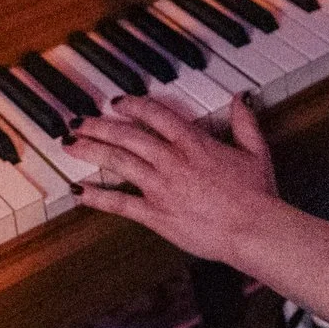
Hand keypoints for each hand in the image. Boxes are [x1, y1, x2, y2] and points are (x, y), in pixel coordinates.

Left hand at [73, 95, 283, 264]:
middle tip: (78, 121)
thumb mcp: (255, 151)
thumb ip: (244, 122)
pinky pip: (121, 204)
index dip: (133, 105)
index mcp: (194, 143)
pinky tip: (79, 192)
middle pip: (128, 136)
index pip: (156, 115)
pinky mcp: (157, 215)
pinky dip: (98, 197)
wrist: (253, 230)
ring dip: (92, 151)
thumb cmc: (257, 194)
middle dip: (99, 126)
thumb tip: (240, 98)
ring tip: (71, 145)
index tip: (116, 102)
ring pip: (120, 162)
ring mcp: (162, 187)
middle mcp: (173, 160)